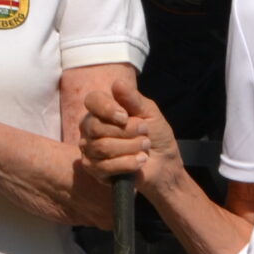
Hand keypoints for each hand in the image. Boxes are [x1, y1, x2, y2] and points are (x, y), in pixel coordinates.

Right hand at [79, 79, 180, 193]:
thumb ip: (133, 99)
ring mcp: (90, 150)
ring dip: (130, 147)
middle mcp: (90, 128)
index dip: (107, 108)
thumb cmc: (155, 135)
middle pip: (96, 127)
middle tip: (145, 133)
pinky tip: (139, 161)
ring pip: (102, 147)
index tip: (125, 116)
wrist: (164, 164)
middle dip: (127, 131)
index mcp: (101, 110)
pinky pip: (105, 166)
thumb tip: (117, 83)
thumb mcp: (149, 112)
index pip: (92, 101)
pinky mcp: (95, 170)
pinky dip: (128, 163)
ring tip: (144, 147)